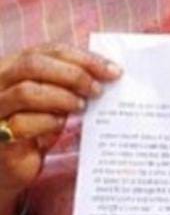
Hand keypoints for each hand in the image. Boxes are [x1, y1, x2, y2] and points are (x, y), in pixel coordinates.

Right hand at [0, 44, 120, 214]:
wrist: (11, 164)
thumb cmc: (36, 124)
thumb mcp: (54, 96)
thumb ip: (70, 81)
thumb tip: (109, 72)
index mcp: (14, 65)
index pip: (51, 50)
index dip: (84, 58)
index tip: (113, 70)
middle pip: (34, 65)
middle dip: (73, 75)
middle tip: (98, 90)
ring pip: (26, 91)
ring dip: (62, 98)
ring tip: (81, 107)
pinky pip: (20, 123)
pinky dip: (47, 121)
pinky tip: (59, 124)